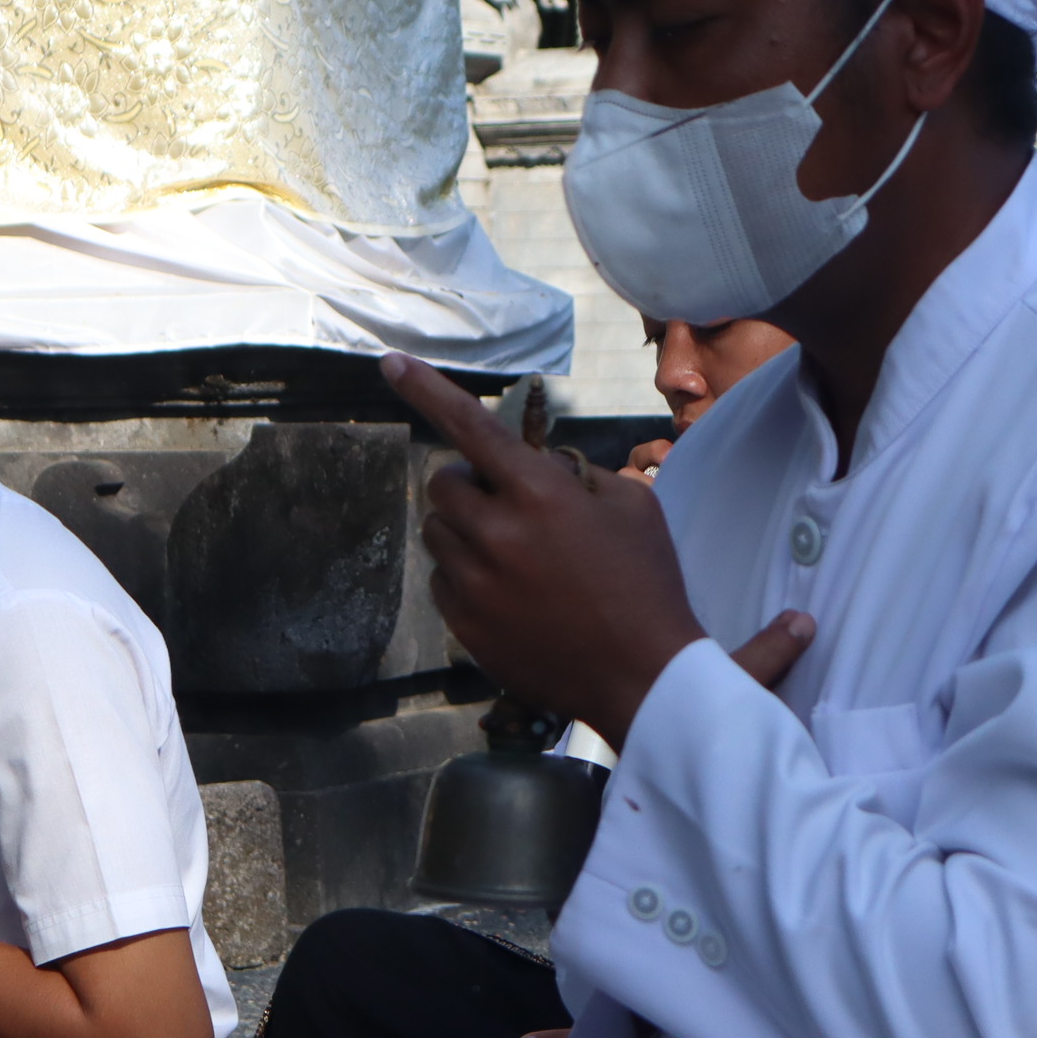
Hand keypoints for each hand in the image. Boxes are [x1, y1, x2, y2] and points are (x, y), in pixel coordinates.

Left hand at [388, 355, 709, 743]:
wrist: (642, 674)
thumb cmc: (647, 582)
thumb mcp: (633, 506)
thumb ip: (580, 474)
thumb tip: (542, 468)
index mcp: (539, 494)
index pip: (470, 426)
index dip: (426, 389)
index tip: (389, 362)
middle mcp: (496, 533)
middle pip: (442, 485)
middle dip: (469, 484)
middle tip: (508, 503)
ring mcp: (475, 583)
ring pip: (437, 533)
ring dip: (465, 529)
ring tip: (515, 553)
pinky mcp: (465, 625)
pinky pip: (443, 580)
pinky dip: (467, 574)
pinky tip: (511, 593)